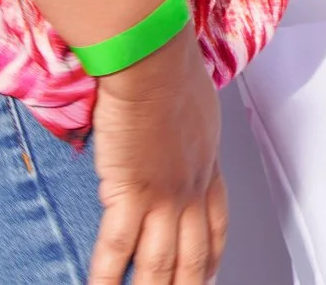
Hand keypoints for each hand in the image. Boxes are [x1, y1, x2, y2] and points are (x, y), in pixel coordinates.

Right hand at [88, 32, 225, 284]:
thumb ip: (187, 137)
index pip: (217, 225)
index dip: (214, 257)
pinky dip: (108, 277)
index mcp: (207, 167)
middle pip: (194, 254)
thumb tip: (174, 142)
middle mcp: (191, 188)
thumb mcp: (197, 110)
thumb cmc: (171, 71)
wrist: (153, 62)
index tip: (210, 276)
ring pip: (161, 262)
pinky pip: (119, 248)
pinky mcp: (131, 193)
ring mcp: (164, 195)